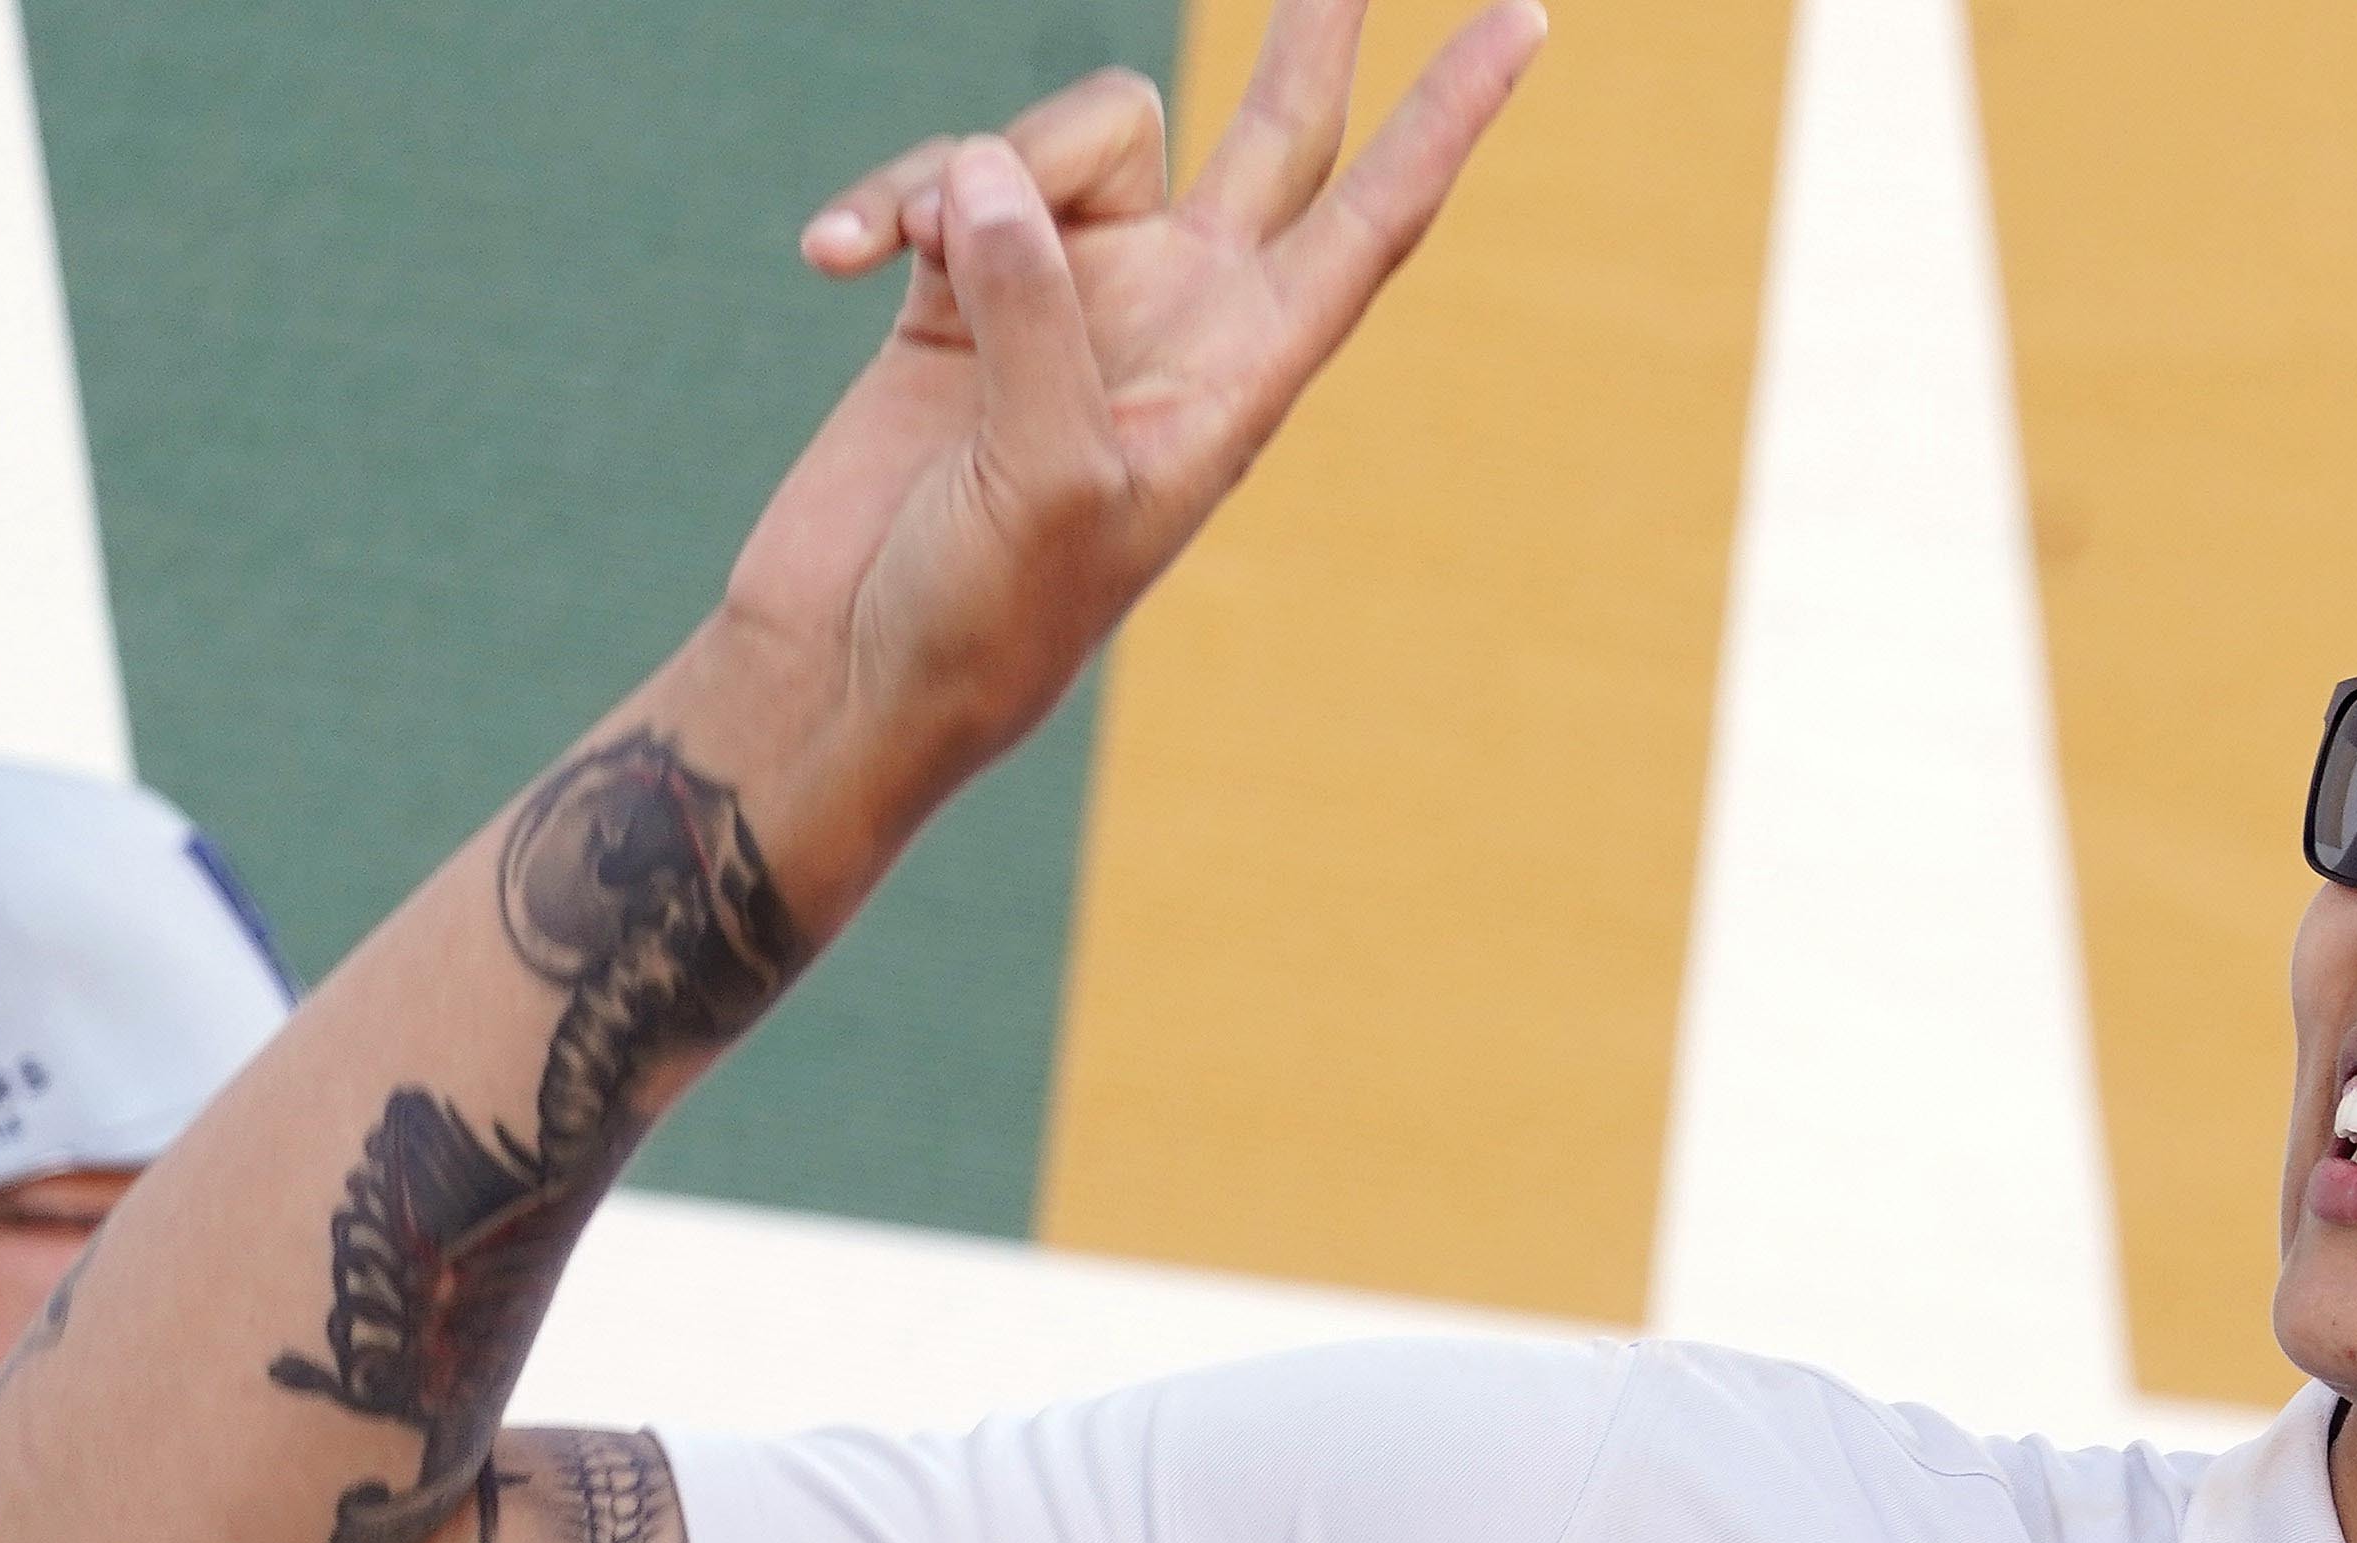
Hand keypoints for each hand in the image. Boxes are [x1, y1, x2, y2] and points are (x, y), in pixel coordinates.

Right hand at [729, 0, 1543, 820]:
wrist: (855, 665)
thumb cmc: (985, 614)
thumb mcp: (1046, 475)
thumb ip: (1037, 309)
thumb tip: (991, 174)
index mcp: (1242, 373)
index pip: (1372, 220)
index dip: (1448, 121)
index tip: (1527, 22)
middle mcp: (1176, 315)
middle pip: (1274, 135)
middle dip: (1310, 35)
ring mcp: (1070, 292)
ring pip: (1064, 133)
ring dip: (975, 166)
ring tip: (902, 250)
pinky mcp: (960, 287)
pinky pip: (941, 177)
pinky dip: (883, 200)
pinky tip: (830, 258)